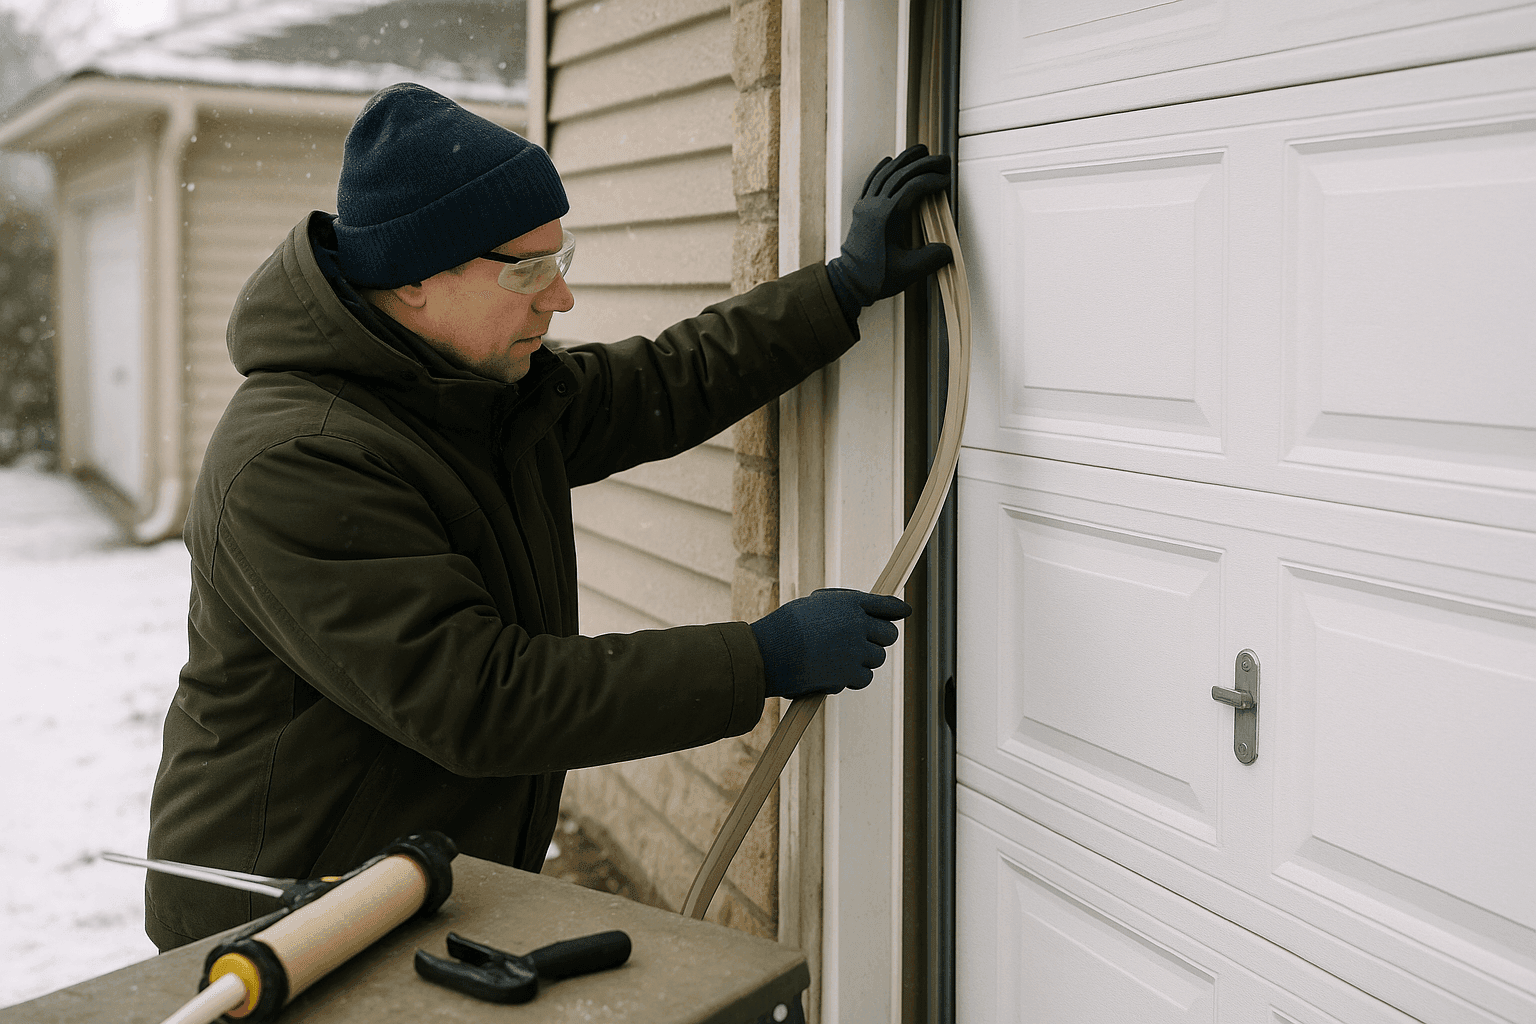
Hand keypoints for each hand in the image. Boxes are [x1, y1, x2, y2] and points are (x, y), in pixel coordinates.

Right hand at [749, 589, 913, 699]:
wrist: (769, 652)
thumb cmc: (784, 629)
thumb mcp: (813, 608)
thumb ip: (840, 611)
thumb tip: (859, 621)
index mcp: (849, 602)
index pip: (884, 604)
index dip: (896, 609)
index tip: (904, 612)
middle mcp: (858, 623)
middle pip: (889, 634)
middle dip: (879, 640)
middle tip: (864, 646)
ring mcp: (857, 649)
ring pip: (877, 658)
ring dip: (862, 661)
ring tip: (837, 661)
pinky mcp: (850, 673)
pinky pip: (864, 678)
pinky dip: (852, 679)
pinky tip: (833, 675)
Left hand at [825, 144, 952, 326]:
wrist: (848, 283)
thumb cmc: (875, 278)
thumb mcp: (909, 272)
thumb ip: (932, 259)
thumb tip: (948, 250)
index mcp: (888, 217)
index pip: (913, 188)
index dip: (931, 181)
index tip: (945, 181)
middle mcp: (875, 206)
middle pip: (901, 175)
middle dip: (924, 164)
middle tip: (943, 159)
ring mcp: (866, 206)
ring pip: (886, 174)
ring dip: (905, 160)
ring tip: (921, 150)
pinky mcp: (861, 210)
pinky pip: (871, 182)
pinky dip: (882, 169)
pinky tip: (889, 160)